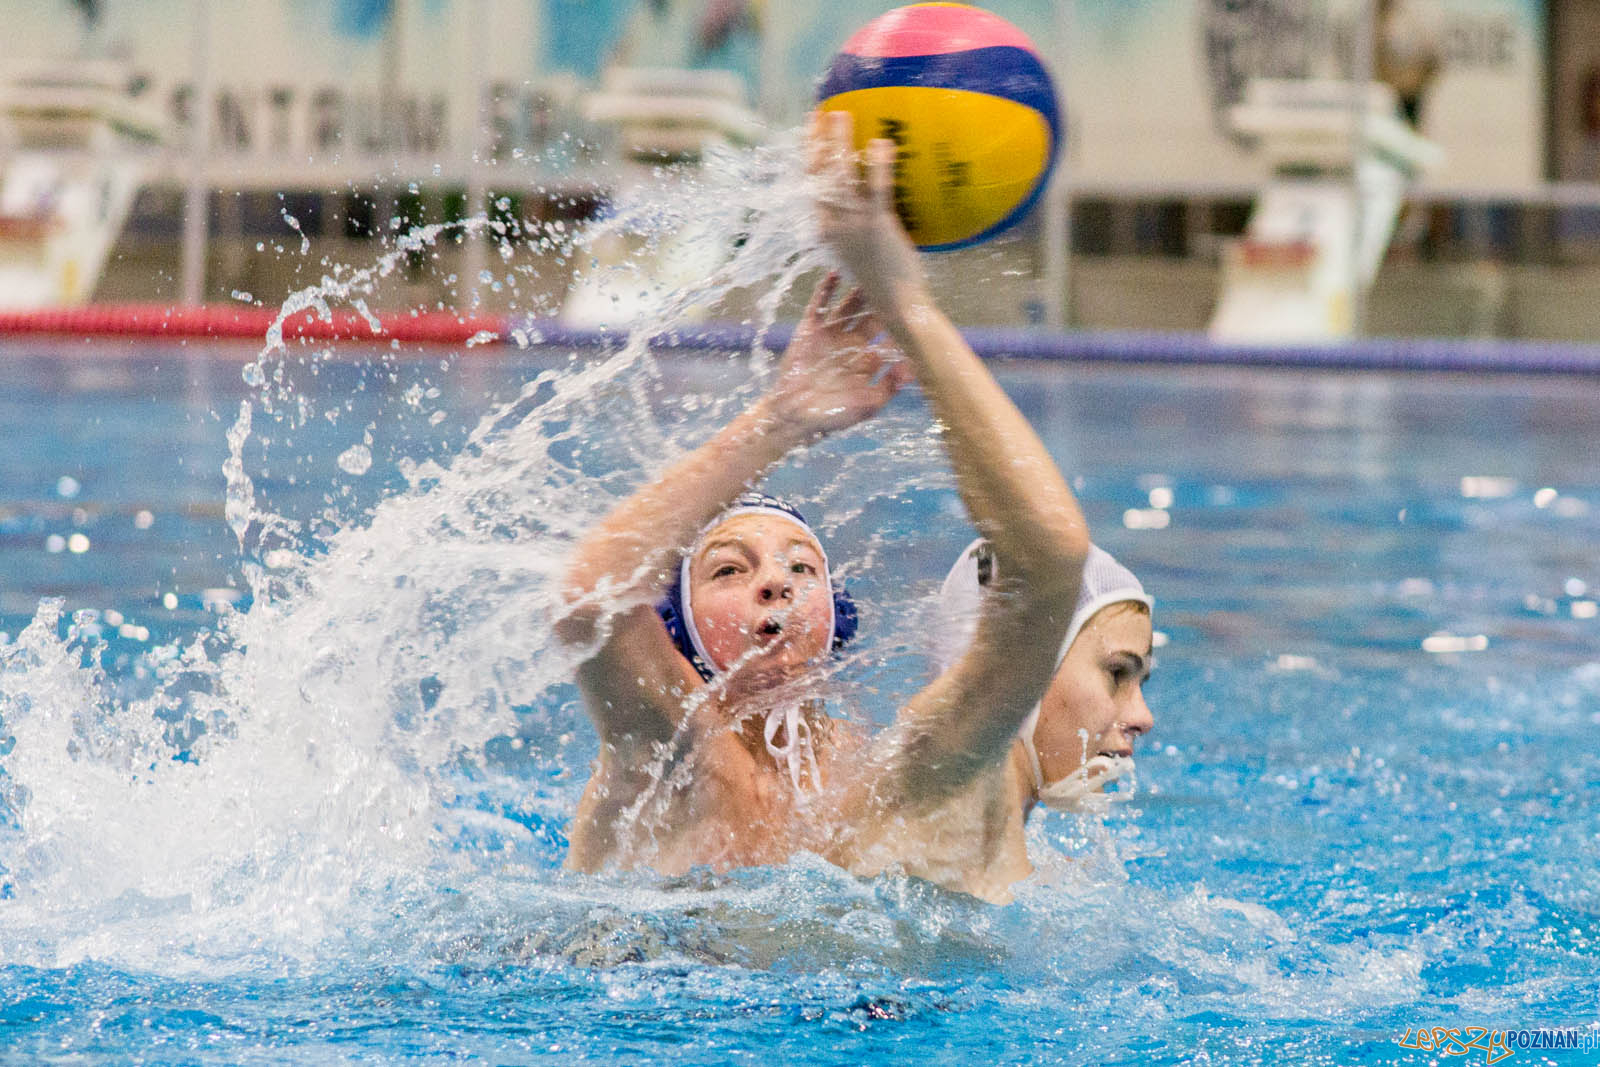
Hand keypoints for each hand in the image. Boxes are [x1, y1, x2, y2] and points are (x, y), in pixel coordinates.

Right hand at [767, 271, 910, 438]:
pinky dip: (826, 289)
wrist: (794, 417)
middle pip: (871, 315)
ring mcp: (830, 334)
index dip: (899, 323)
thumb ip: (890, 387)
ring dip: (858, 290)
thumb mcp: (868, 405)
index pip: (888, 335)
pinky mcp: (810, 330)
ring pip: (848, 306)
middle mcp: (851, 343)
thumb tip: (914, 369)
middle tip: (895, 284)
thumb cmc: (832, 416)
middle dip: (882, 301)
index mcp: (866, 359)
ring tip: (869, 273)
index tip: (914, 308)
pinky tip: (835, 274)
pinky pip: (819, 305)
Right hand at [806, 110, 926, 314]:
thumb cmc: (882, 279)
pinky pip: (877, 189)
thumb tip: (865, 198)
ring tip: (841, 114)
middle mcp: (833, 224)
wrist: (896, 304)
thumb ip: (854, 225)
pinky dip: (879, 165)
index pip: (811, 186)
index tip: (811, 132)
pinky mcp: (878, 225)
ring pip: (840, 176)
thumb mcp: (858, 249)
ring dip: (839, 142)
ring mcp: (854, 224)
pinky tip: (882, 143)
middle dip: (816, 141)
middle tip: (820, 113)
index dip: (809, 157)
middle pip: (818, 175)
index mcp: (825, 230)